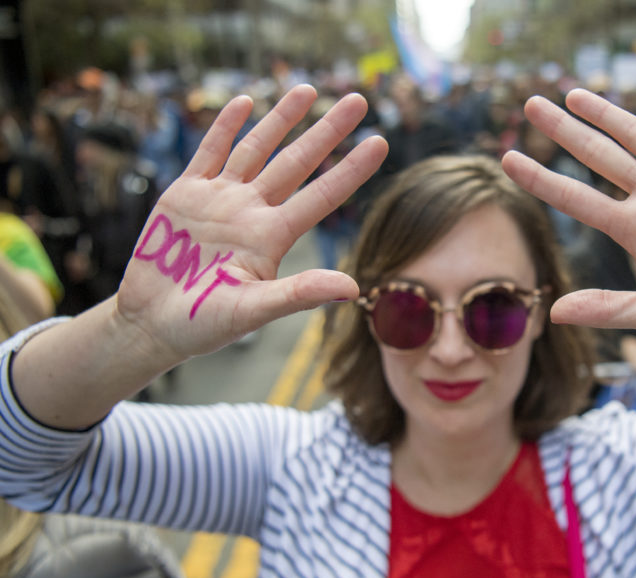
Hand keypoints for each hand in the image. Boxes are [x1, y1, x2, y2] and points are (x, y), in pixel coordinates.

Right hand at [115, 86, 387, 359]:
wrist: (150, 324)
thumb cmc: (202, 325)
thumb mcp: (252, 311)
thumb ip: (298, 295)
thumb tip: (353, 288)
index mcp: (273, 237)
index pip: (323, 196)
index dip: (351, 170)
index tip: (381, 142)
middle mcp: (252, 212)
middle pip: (297, 162)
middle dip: (327, 131)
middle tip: (358, 99)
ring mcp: (219, 200)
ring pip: (257, 149)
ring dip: (281, 119)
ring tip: (307, 89)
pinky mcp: (184, 194)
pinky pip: (209, 153)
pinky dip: (225, 127)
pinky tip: (245, 102)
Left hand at [502, 65, 635, 334]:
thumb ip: (610, 309)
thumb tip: (552, 313)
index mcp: (635, 229)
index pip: (577, 199)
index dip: (542, 179)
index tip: (506, 159)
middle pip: (599, 156)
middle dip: (565, 131)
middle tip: (529, 105)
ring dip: (607, 113)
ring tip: (573, 95)